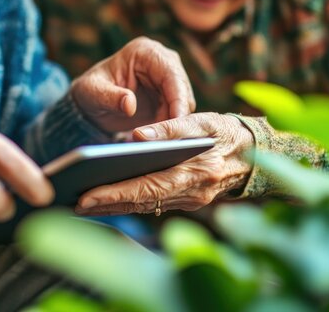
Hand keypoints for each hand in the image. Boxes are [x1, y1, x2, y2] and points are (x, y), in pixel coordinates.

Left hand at [70, 37, 195, 132]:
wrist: (91, 103)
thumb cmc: (90, 91)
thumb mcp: (93, 93)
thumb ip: (110, 97)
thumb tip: (130, 104)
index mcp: (146, 52)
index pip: (171, 75)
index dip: (177, 99)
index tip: (176, 122)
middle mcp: (163, 61)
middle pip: (183, 91)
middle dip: (177, 116)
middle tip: (168, 141)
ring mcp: (169, 79)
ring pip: (184, 106)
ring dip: (175, 125)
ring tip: (159, 144)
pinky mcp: (170, 97)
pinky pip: (178, 116)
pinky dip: (170, 129)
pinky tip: (159, 142)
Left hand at [74, 113, 253, 214]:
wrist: (255, 153)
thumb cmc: (226, 131)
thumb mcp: (203, 121)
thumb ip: (172, 126)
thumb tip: (138, 137)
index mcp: (196, 173)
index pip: (147, 186)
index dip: (114, 193)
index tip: (85, 196)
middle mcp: (192, 193)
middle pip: (141, 202)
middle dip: (106, 204)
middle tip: (73, 204)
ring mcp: (190, 201)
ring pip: (145, 206)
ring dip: (115, 206)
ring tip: (83, 204)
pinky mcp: (187, 201)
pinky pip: (154, 204)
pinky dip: (131, 203)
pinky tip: (110, 200)